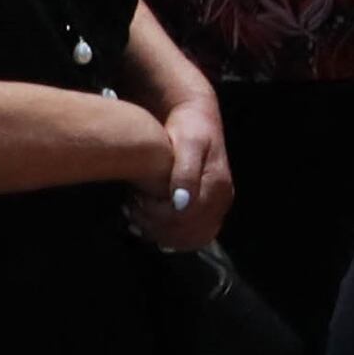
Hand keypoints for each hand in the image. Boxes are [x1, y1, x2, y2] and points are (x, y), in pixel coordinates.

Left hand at [130, 96, 230, 251]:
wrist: (196, 116)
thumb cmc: (188, 126)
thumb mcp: (188, 143)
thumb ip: (185, 172)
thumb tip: (180, 203)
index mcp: (217, 186)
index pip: (186, 219)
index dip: (157, 217)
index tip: (135, 201)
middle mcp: (221, 200)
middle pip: (189, 233)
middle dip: (156, 227)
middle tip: (132, 209)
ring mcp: (217, 205)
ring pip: (191, 238)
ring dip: (162, 234)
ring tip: (138, 215)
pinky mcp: (208, 207)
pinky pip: (193, 235)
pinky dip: (170, 236)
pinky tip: (150, 224)